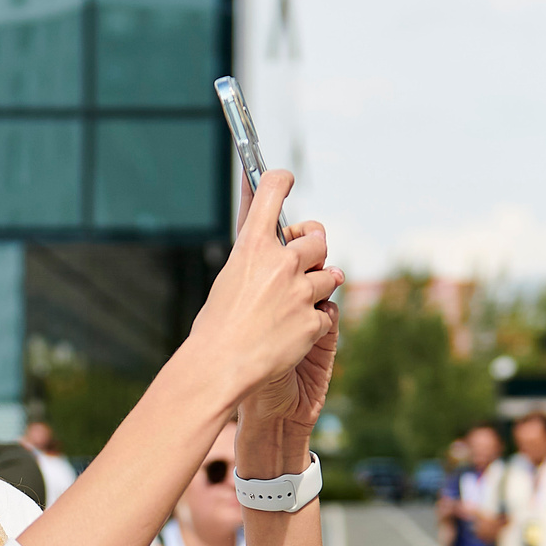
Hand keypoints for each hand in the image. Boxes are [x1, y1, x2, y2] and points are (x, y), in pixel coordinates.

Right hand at [185, 171, 341, 404]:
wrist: (222, 366)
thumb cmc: (216, 328)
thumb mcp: (227, 279)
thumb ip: (252, 259)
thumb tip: (266, 245)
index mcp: (252, 247)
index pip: (270, 192)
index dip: (280, 180)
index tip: (285, 179)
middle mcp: (281, 263)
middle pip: (317, 239)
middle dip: (314, 249)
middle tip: (306, 262)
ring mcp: (300, 291)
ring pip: (329, 276)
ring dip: (318, 286)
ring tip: (298, 303)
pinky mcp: (312, 320)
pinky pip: (326, 313)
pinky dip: (314, 321)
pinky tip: (295, 333)